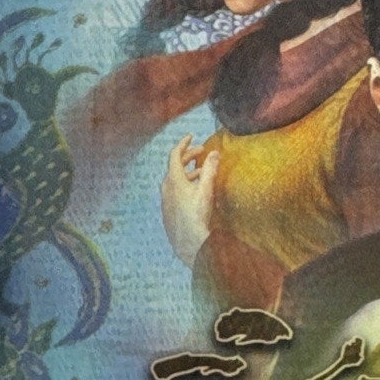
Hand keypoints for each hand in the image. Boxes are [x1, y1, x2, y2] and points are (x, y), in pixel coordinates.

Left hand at [160, 133, 218, 265]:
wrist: (187, 243)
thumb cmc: (196, 215)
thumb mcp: (206, 190)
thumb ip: (209, 169)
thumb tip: (213, 153)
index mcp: (173, 179)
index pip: (175, 154)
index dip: (183, 143)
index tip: (191, 136)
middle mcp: (166, 187)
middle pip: (175, 166)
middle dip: (189, 157)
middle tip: (201, 153)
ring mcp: (165, 200)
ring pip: (175, 179)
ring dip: (188, 172)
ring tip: (202, 172)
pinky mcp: (168, 210)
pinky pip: (175, 190)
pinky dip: (185, 184)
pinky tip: (195, 191)